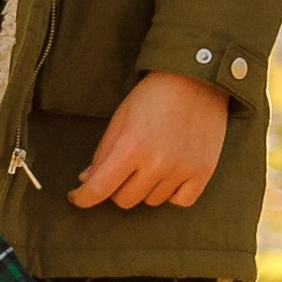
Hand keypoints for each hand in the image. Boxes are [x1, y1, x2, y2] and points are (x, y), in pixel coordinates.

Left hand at [68, 72, 229, 210]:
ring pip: (151, 201)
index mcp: (131, 147)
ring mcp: (182, 169)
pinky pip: (181, 201)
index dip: (83, 197)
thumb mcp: (120, 119)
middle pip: (124, 200)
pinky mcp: (203, 172)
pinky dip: (172, 194)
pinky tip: (168, 176)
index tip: (78, 197)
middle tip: (120, 170)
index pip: (99, 189)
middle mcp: (157, 163)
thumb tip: (87, 180)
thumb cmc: (153, 97)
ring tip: (149, 163)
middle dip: (115, 188)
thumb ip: (103, 152)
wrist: (196, 80)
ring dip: (144, 188)